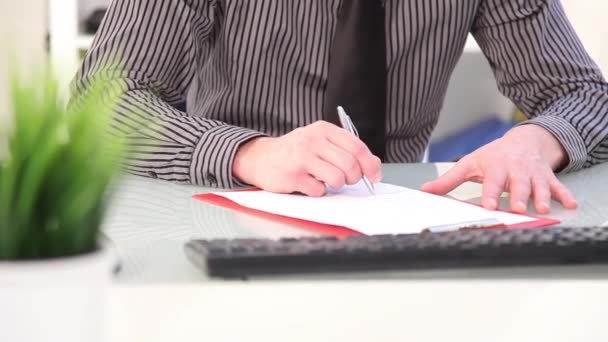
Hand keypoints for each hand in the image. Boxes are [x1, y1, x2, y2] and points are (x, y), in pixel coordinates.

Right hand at [232, 120, 381, 195]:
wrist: (261, 158)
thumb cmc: (296, 152)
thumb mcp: (320, 142)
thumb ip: (346, 150)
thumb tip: (374, 167)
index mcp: (323, 130)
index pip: (356, 146)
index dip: (370, 164)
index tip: (374, 176)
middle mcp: (312, 141)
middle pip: (349, 165)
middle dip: (353, 178)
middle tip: (346, 180)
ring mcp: (301, 158)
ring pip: (337, 178)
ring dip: (336, 185)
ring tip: (326, 181)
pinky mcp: (292, 176)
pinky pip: (319, 190)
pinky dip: (318, 191)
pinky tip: (308, 183)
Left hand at [421, 125, 577, 213]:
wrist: (523, 140)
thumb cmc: (493, 156)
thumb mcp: (469, 164)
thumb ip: (449, 180)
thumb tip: (425, 190)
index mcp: (495, 167)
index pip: (492, 182)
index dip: (492, 194)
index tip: (490, 205)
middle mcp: (515, 170)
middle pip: (517, 184)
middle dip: (518, 196)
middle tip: (518, 209)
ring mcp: (533, 173)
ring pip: (538, 186)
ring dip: (541, 197)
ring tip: (542, 209)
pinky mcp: (547, 177)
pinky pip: (558, 186)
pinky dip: (564, 195)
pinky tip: (570, 204)